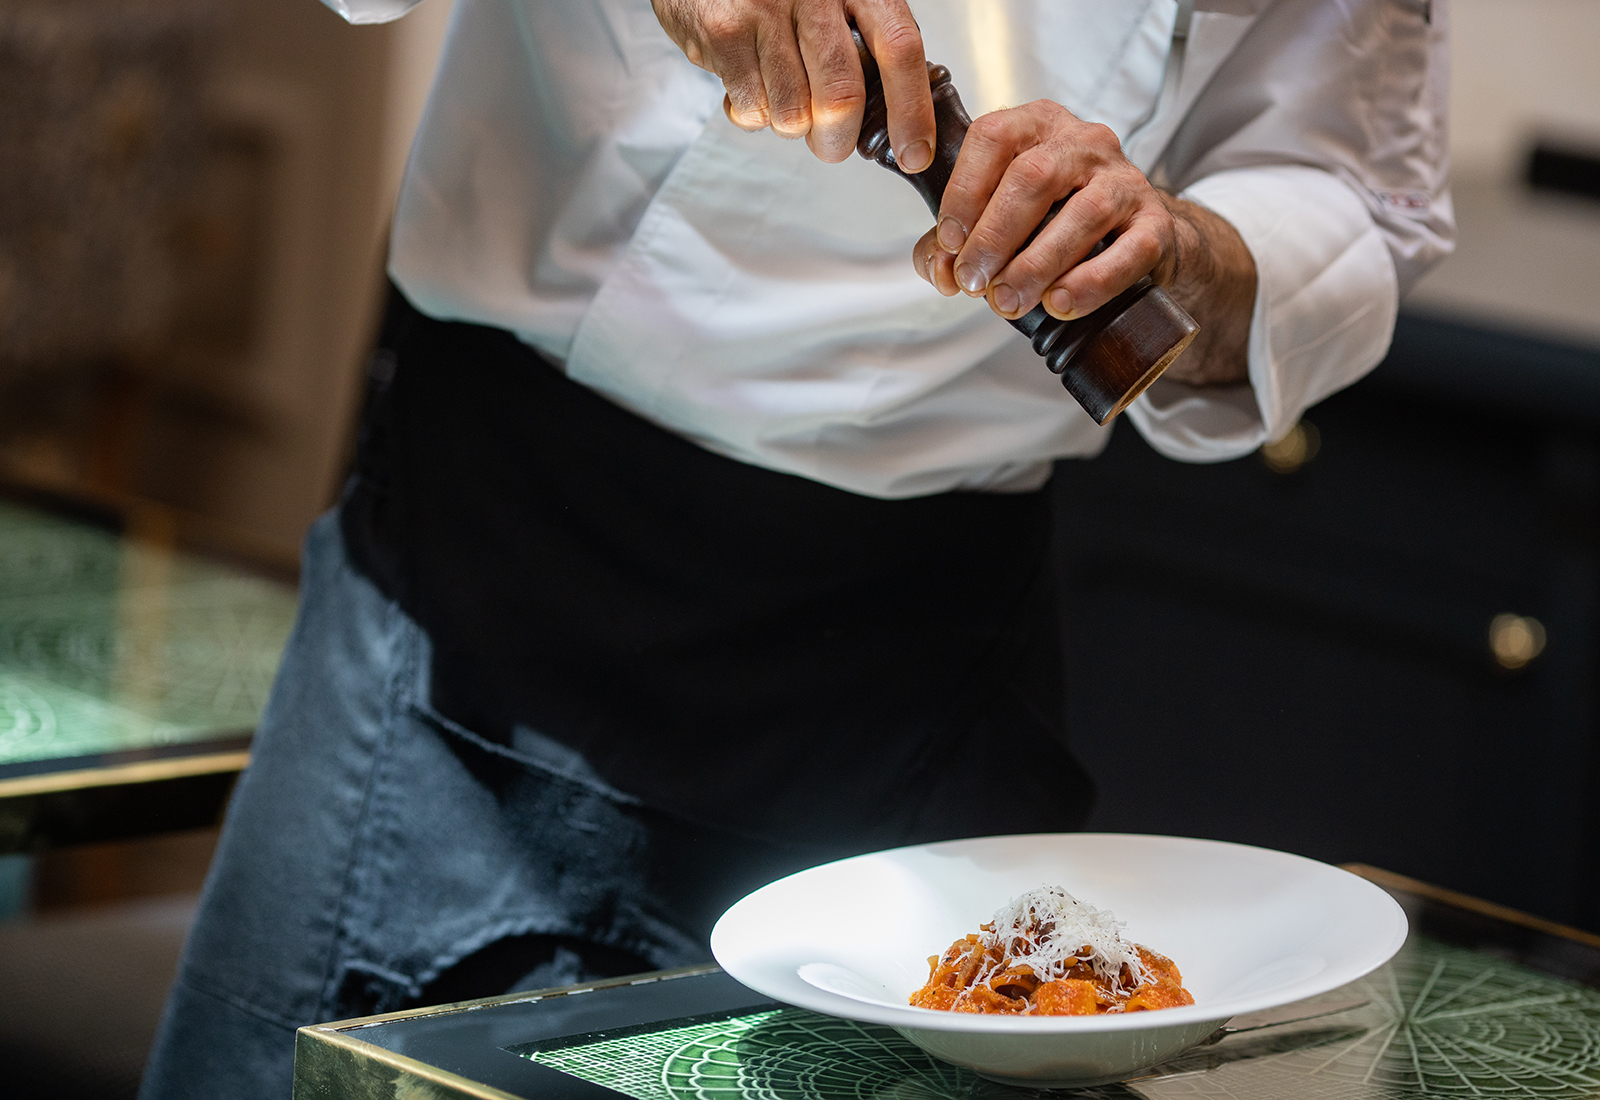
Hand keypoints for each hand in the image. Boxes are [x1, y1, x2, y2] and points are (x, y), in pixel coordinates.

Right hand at [650, 0, 935, 168]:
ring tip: (779, 94)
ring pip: (793, 113)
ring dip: (789, 125)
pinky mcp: (724, 32)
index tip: (914, 154)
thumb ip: (867, 40)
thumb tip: (900, 115)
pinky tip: (750, 83)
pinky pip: (751, 108)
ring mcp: (766, 9)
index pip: (899, 48)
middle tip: (831, 145)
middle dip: (838, 141)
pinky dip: (753, 114)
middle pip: (842, 95)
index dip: (912, 110)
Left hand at [911, 100, 1255, 385]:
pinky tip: (1060, 302)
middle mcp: (1084, 142)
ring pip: (1083, 215)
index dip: (963, 192)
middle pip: (1034, 177)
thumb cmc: (1049, 224)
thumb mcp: (995, 221)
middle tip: (974, 283)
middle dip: (995, 236)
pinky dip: (1091, 281)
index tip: (949, 242)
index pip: (992, 137)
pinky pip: (1130, 250)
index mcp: (1036, 126)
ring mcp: (1125, 180)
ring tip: (1008, 302)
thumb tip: (940, 270)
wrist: (1127, 242)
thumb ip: (954, 243)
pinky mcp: (1156, 224)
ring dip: (1036, 264)